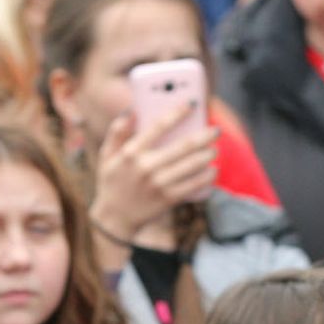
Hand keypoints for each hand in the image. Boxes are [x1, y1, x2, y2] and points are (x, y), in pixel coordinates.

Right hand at [91, 108, 219, 246]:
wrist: (115, 218)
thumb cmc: (112, 181)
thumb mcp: (107, 155)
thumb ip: (117, 131)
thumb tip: (132, 109)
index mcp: (130, 153)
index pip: (158, 127)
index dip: (177, 114)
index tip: (191, 105)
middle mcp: (145, 167)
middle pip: (183, 146)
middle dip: (204, 136)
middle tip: (215, 130)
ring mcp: (158, 184)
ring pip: (192, 165)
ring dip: (208, 155)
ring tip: (214, 150)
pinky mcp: (167, 199)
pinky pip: (194, 185)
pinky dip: (207, 177)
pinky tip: (212, 170)